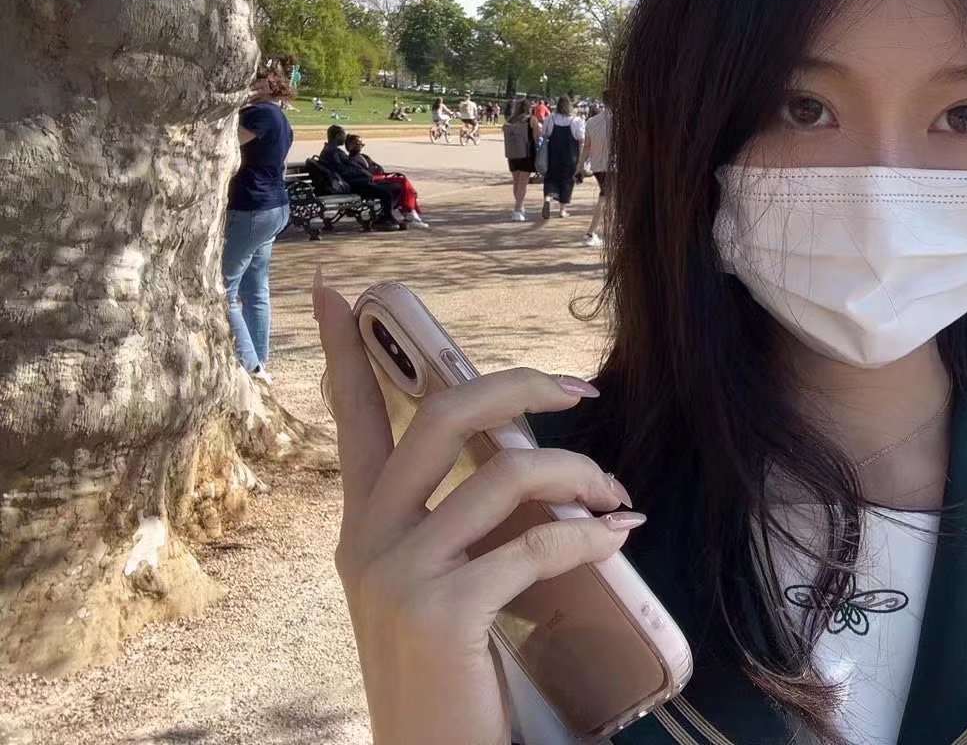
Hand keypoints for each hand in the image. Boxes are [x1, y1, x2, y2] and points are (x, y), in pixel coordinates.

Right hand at [316, 285, 642, 744]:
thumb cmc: (448, 679)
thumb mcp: (435, 588)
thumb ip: (457, 525)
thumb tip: (520, 463)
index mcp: (362, 527)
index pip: (354, 421)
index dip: (344, 352)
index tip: (341, 293)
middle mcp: (366, 539)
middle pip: (443, 415)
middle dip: (522, 385)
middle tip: (582, 392)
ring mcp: (398, 574)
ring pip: (503, 472)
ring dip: (579, 472)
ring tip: (618, 496)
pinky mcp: (439, 612)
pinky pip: (535, 544)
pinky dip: (590, 533)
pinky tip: (620, 536)